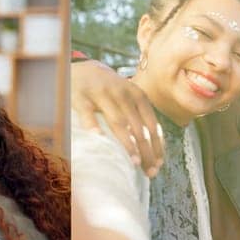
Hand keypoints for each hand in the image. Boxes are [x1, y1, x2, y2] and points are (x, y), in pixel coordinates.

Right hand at [72, 60, 163, 175]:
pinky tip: (99, 138)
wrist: (82, 68)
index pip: (151, 124)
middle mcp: (122, 94)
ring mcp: (101, 94)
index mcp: (137, 95)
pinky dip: (93, 125)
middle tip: (149, 171)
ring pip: (118, 122)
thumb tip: (152, 147)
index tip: (158, 165)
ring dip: (127, 143)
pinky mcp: (81, 96)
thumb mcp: (127, 98)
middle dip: (146, 150)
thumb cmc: (107, 91)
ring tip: (134, 162)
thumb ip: (138, 117)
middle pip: (138, 127)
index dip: (156, 145)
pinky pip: (88, 113)